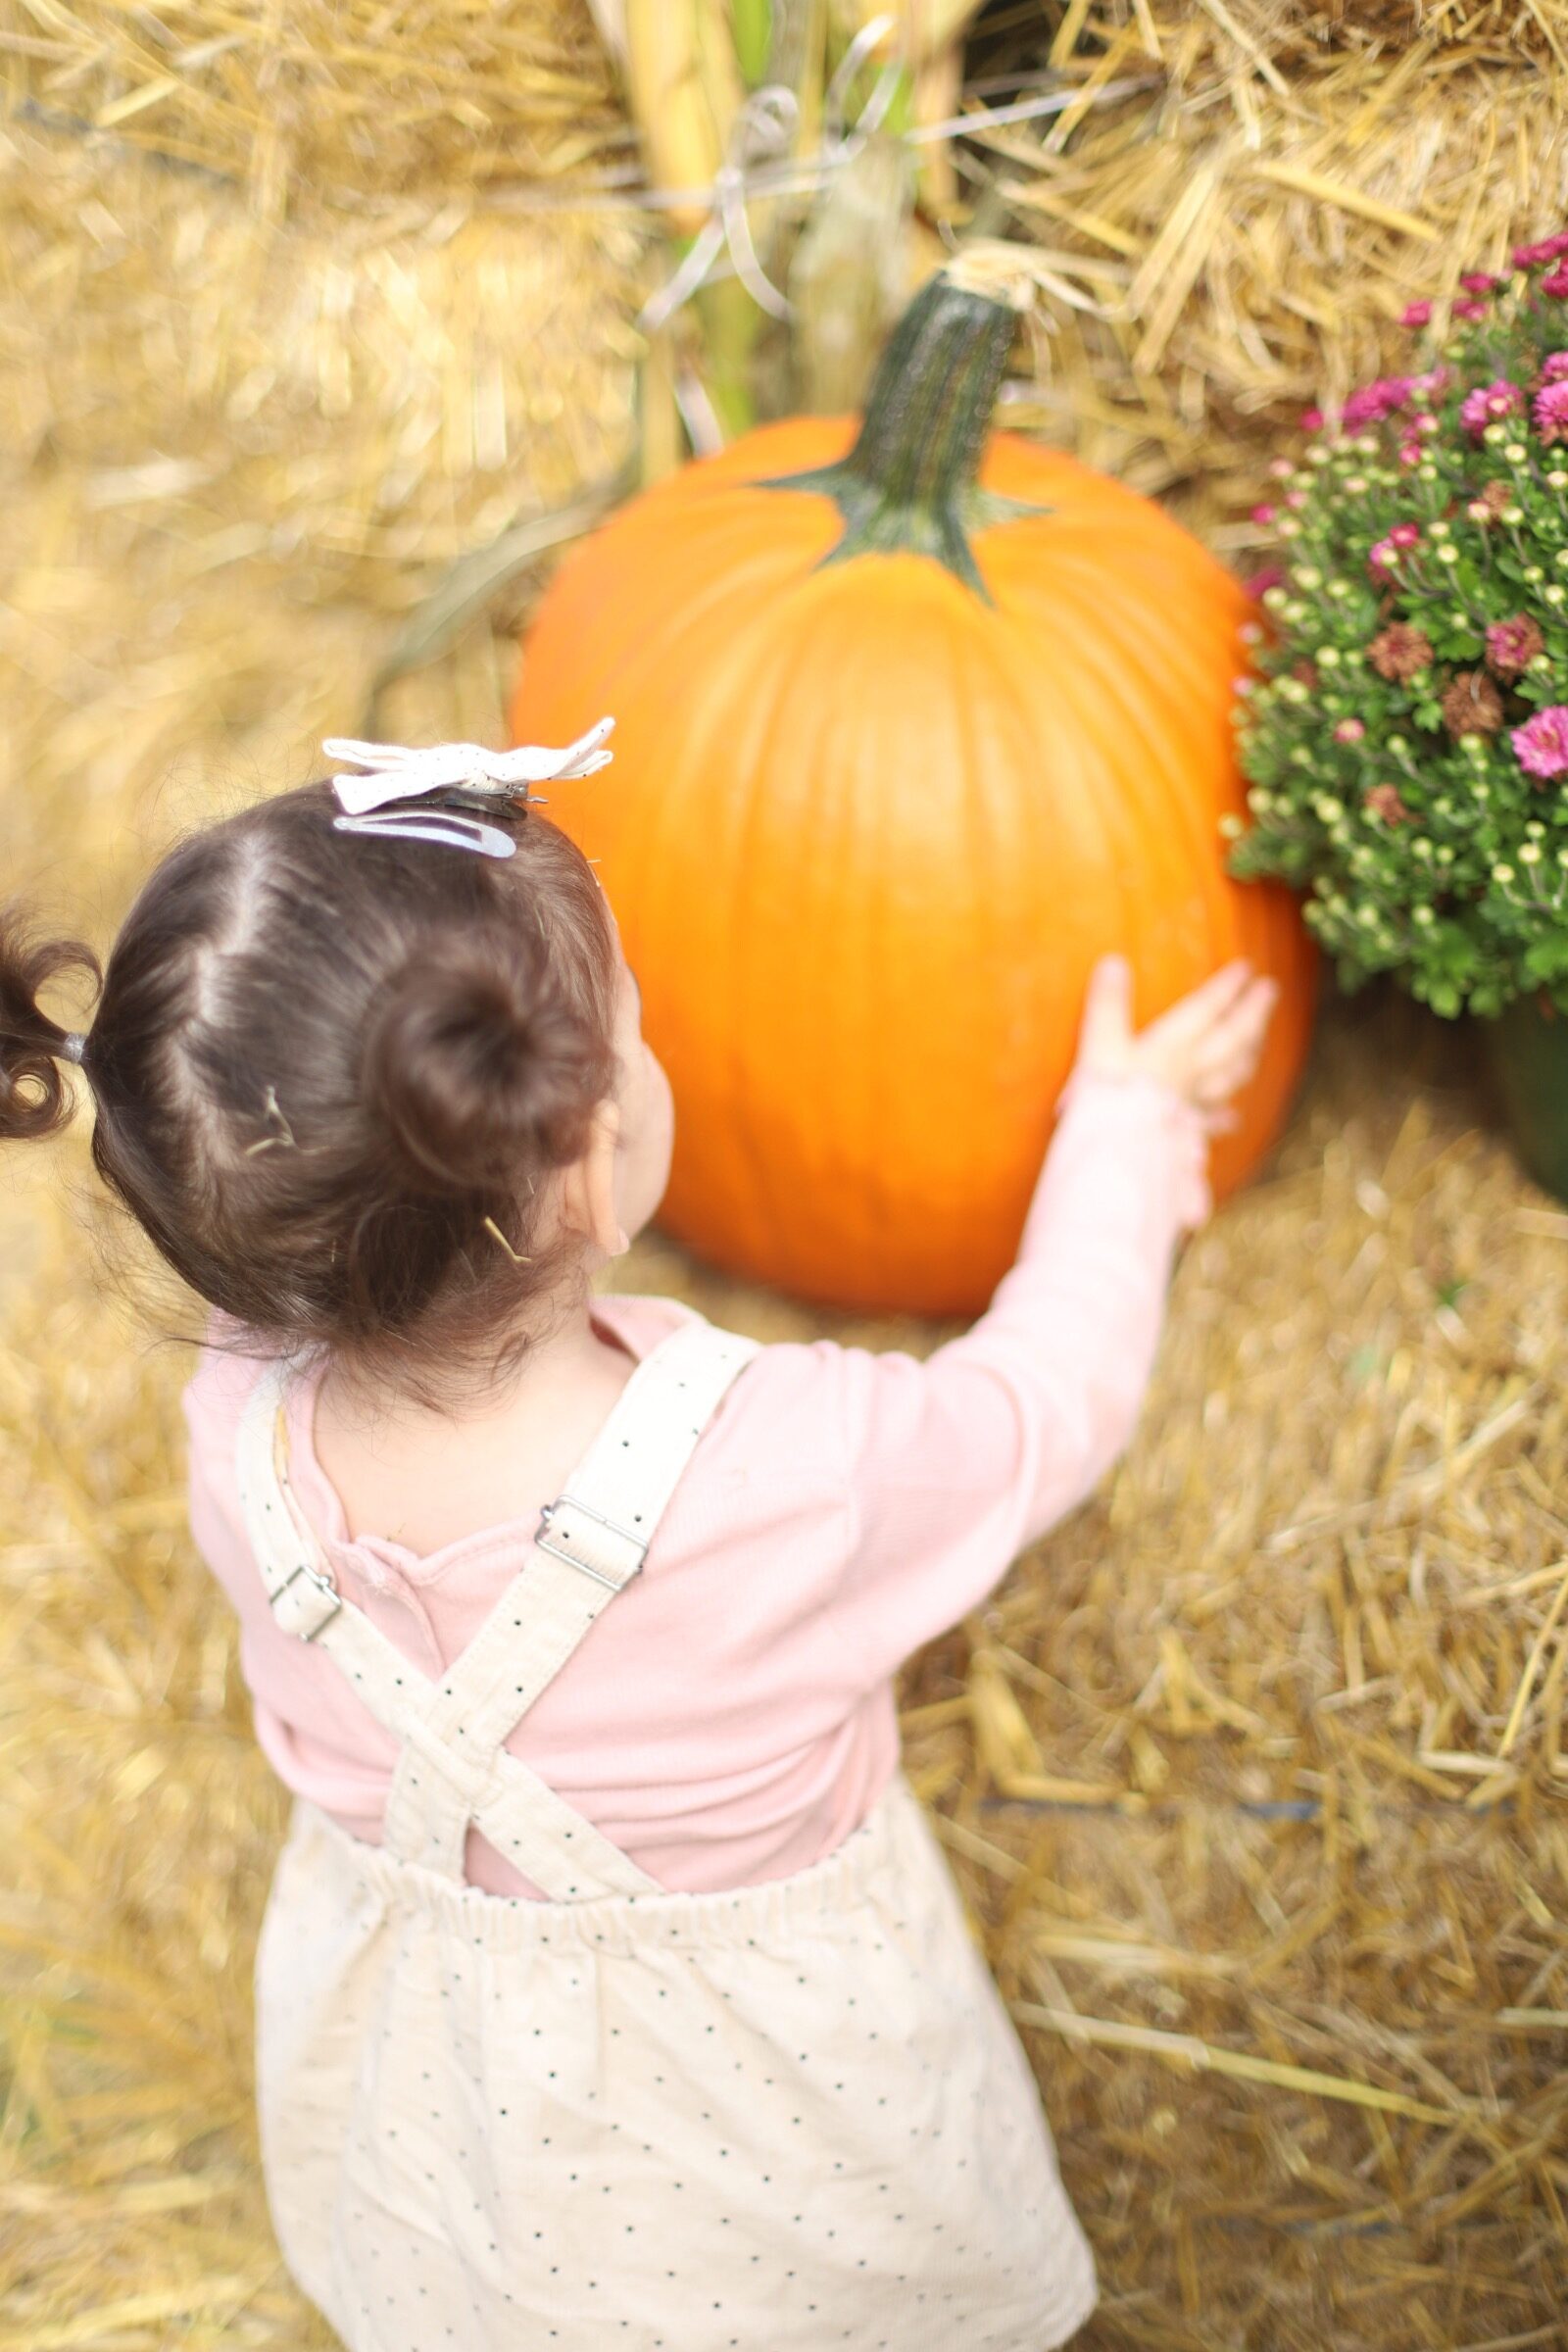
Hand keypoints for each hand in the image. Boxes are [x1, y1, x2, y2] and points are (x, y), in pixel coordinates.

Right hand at [1073, 956, 1277, 1130]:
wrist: (1119, 1160)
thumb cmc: (1107, 1102)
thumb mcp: (1098, 1047)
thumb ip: (1107, 1006)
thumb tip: (1113, 962)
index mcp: (1172, 1048)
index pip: (1206, 1010)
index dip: (1226, 987)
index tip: (1246, 968)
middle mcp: (1191, 1073)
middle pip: (1232, 1040)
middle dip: (1252, 1013)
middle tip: (1270, 991)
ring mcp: (1193, 1105)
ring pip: (1231, 1076)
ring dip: (1248, 1056)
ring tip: (1258, 1042)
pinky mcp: (1186, 1134)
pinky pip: (1212, 1121)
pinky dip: (1224, 1117)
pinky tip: (1233, 1119)